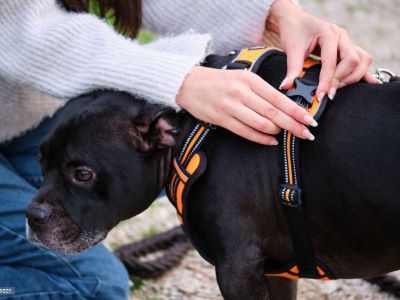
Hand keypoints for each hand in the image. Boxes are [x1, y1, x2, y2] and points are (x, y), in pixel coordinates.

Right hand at [176, 66, 317, 144]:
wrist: (188, 84)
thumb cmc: (218, 81)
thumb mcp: (241, 76)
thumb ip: (260, 90)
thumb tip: (283, 105)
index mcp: (250, 80)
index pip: (279, 98)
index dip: (297, 111)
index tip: (309, 120)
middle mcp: (242, 92)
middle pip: (274, 113)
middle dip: (293, 125)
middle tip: (307, 134)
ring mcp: (231, 107)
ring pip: (261, 124)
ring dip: (277, 132)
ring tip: (286, 135)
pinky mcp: (222, 119)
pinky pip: (246, 132)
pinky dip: (261, 139)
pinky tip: (271, 141)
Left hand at [265, 0, 379, 99]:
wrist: (294, 20)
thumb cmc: (294, 31)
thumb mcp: (291, 50)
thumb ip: (292, 69)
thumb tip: (287, 86)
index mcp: (329, 34)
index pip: (332, 62)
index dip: (327, 81)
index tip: (321, 96)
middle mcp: (342, 37)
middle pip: (353, 60)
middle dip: (342, 79)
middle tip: (329, 92)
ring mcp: (346, 42)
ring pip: (362, 60)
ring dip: (353, 76)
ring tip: (337, 87)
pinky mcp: (347, 48)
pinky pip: (361, 59)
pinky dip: (364, 72)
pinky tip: (369, 82)